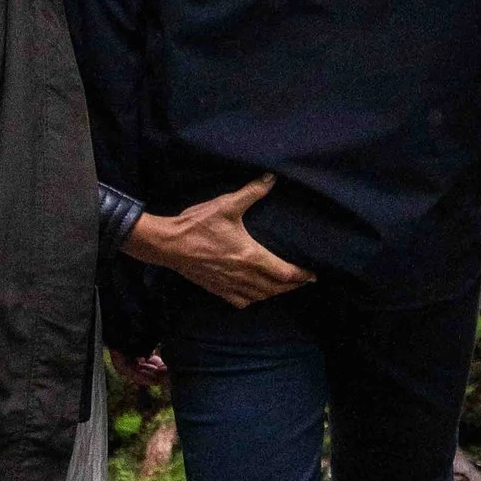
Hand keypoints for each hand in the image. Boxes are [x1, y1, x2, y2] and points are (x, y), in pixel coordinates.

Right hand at [129, 177, 315, 310]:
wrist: (168, 244)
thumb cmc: (197, 224)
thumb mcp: (226, 205)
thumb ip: (252, 192)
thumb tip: (271, 178)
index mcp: (251, 257)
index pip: (284, 273)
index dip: (301, 276)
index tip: (312, 275)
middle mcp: (243, 276)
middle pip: (275, 288)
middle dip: (292, 286)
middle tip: (302, 281)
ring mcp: (229, 285)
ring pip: (260, 297)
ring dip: (274, 293)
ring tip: (283, 286)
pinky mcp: (216, 289)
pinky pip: (241, 301)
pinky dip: (253, 299)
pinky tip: (255, 294)